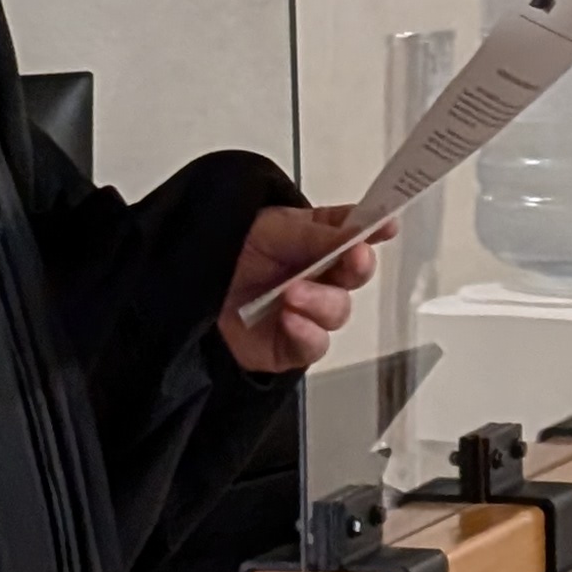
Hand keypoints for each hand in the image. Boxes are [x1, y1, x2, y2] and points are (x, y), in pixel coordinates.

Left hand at [219, 205, 378, 374]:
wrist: (185, 290)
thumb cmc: (227, 250)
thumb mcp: (271, 228)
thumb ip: (316, 235)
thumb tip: (360, 230)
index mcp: (315, 238)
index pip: (354, 230)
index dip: (374, 226)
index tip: (386, 225)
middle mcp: (318, 275)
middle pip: (355, 274)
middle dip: (357, 265)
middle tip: (353, 257)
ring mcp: (306, 312)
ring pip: (338, 311)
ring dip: (321, 301)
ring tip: (292, 293)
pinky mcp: (290, 347)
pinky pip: (314, 345)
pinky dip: (308, 333)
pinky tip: (291, 320)